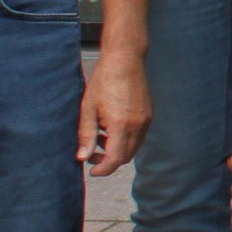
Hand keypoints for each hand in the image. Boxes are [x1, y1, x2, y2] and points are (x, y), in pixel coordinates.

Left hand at [79, 48, 151, 177]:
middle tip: (91, 155)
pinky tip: (111, 128)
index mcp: (121, 124)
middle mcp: (138, 125)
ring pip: (133, 147)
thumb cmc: (104, 81)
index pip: (115, 159)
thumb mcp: (88, 108)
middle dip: (109, 161)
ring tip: (100, 138)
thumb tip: (82, 157)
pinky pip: (138, 136)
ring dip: (117, 150)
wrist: (125, 60)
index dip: (103, 169)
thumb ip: (85, 135)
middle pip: (126, 156)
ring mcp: (146, 121)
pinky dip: (125, 139)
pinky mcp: (148, 115)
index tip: (92, 171)